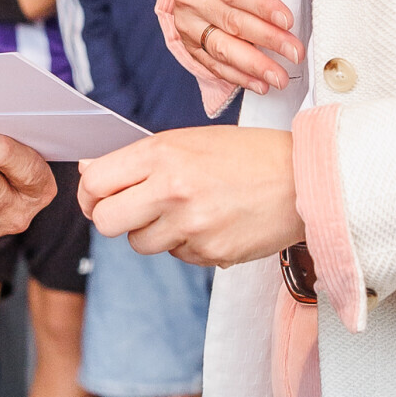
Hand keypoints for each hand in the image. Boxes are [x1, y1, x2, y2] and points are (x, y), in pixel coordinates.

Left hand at [79, 127, 301, 266]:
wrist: (305, 179)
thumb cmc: (248, 155)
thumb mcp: (189, 141)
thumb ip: (139, 158)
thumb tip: (90, 171)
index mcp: (163, 153)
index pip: (95, 182)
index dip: (90, 194)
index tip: (97, 197)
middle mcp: (172, 188)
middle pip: (105, 221)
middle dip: (112, 219)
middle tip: (130, 212)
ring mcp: (191, 225)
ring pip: (139, 243)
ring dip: (153, 232)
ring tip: (184, 212)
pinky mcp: (211, 253)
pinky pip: (177, 255)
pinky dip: (187, 244)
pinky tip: (212, 222)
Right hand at [171, 0, 302, 95]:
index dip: (261, 6)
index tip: (287, 20)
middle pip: (231, 22)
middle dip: (267, 39)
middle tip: (295, 52)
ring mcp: (187, 23)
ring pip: (222, 48)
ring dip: (254, 66)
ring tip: (280, 78)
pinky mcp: (189, 44)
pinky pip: (214, 65)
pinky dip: (239, 77)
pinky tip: (261, 84)